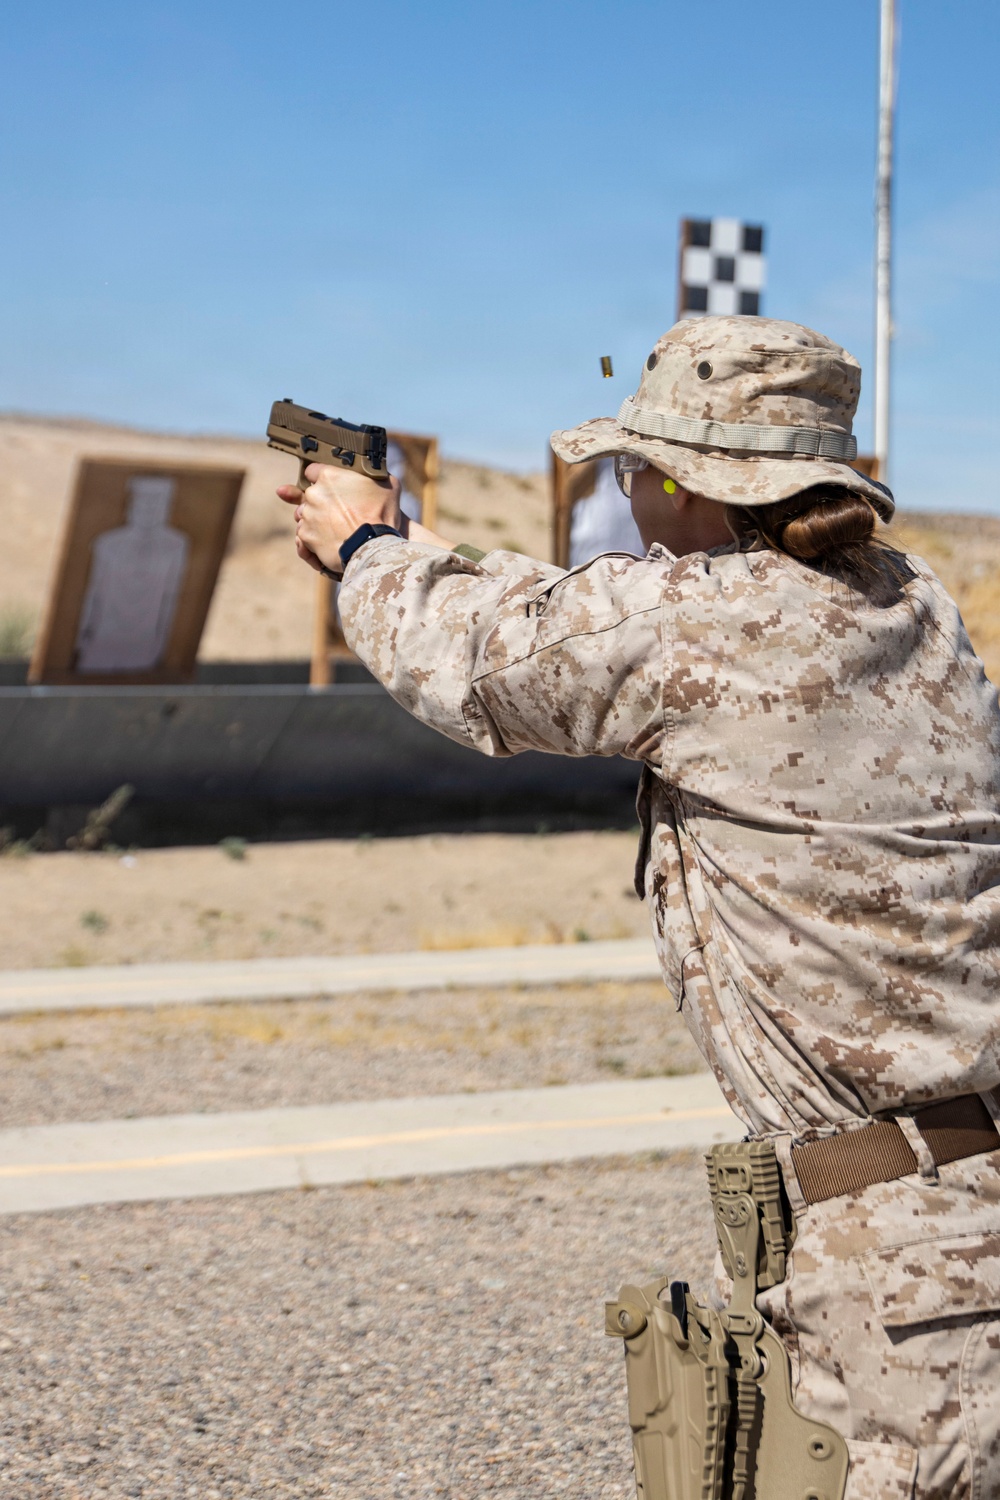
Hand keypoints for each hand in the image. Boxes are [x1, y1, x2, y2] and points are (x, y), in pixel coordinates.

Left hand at [277, 464, 402, 575]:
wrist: (373, 547)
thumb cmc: (382, 515)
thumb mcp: (388, 485)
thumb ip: (373, 475)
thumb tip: (373, 473)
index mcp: (329, 476)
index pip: (313, 471)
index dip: (322, 479)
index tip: (330, 487)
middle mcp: (314, 493)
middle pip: (310, 495)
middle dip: (320, 501)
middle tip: (338, 512)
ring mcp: (307, 515)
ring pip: (306, 514)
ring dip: (316, 520)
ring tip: (335, 529)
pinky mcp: (305, 536)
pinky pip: (304, 534)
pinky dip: (314, 537)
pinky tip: (328, 540)